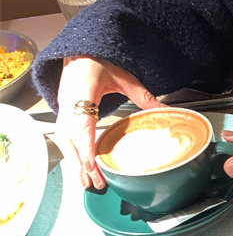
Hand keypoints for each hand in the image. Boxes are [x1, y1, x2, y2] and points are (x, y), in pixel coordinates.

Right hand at [56, 56, 164, 188]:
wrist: (80, 52)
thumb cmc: (98, 61)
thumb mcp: (124, 78)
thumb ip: (143, 96)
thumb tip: (165, 109)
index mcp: (82, 91)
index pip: (82, 124)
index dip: (86, 146)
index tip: (92, 164)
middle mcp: (69, 103)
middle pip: (71, 139)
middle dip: (82, 163)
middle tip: (95, 183)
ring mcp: (63, 109)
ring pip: (65, 141)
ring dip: (75, 163)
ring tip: (87, 182)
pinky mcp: (63, 113)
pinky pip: (64, 138)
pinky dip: (72, 154)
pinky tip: (80, 168)